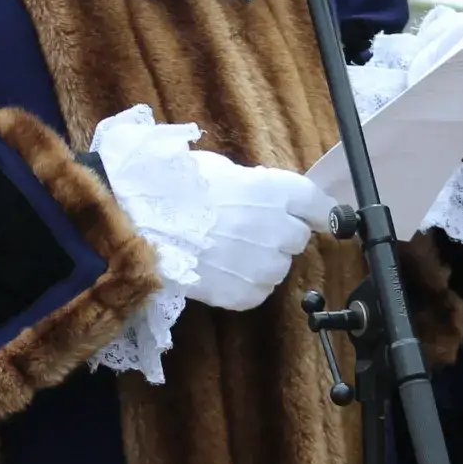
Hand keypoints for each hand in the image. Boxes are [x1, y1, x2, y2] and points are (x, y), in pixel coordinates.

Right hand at [185, 149, 333, 311]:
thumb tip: (264, 195)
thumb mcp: (219, 170)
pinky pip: (257, 291)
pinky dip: (244, 283)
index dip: (320, 212)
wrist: (141, 226)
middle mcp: (277, 228)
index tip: (322, 217)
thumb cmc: (173, 190)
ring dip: (262, 260)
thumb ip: (253, 185)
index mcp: (274, 191)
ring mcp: (263, 265)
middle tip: (248, 229)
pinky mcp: (246, 294)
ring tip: (226, 250)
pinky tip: (218, 269)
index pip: (318, 205)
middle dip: (280, 234)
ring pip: (278, 267)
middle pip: (297, 238)